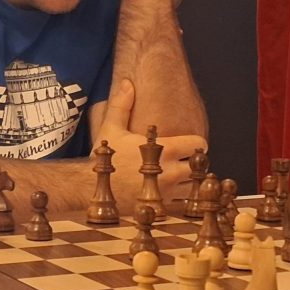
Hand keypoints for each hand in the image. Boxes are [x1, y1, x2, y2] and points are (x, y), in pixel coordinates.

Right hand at [94, 79, 206, 196]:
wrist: (90, 189)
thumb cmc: (105, 157)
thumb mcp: (111, 128)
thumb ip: (122, 104)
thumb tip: (127, 82)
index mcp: (165, 149)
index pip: (199, 144)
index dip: (197, 143)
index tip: (189, 144)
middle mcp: (171, 171)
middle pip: (199, 166)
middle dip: (194, 163)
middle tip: (184, 160)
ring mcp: (168, 192)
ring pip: (193, 186)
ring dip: (189, 181)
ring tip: (177, 175)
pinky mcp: (162, 207)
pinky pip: (182, 202)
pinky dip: (180, 197)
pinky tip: (169, 191)